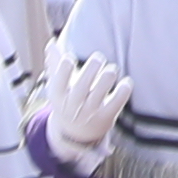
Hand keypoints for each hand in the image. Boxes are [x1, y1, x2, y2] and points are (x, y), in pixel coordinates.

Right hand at [45, 51, 134, 167]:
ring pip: (99, 93)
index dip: (64, 68)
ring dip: (107, 77)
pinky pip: (116, 103)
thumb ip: (55, 64)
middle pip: (81, 86)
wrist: (75, 134)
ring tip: (111, 69)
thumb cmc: (67, 100)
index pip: (59, 81)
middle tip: (98, 58)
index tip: (70, 57)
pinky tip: (126, 82)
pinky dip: (123, 91)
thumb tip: (51, 43)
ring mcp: (90, 112)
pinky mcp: (106, 117)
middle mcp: (74, 105)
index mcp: (59, 95)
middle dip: (91, 68)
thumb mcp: (58, 86)